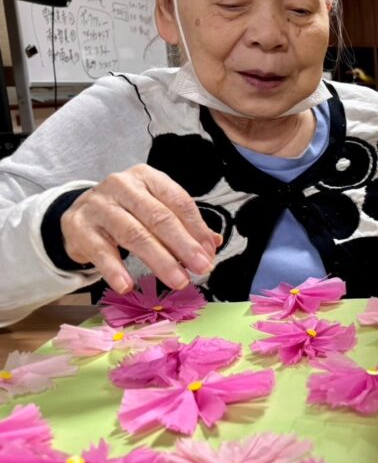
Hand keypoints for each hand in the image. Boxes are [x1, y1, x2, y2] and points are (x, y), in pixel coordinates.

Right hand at [61, 164, 218, 293]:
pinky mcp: (79, 227)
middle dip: (183, 245)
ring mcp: (98, 206)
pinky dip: (115, 270)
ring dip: (160, 260)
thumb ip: (183, 224)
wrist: (79, 213)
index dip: (196, 228)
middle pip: (158, 218)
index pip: (178, 201)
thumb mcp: (154, 209)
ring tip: (178, 280)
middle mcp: (122, 186)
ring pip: (134, 234)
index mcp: (147, 177)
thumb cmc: (126, 211)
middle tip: (201, 268)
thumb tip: (212, 243)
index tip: (209, 252)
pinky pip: (100, 251)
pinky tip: (127, 286)